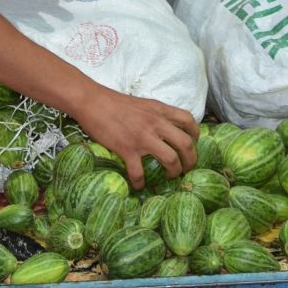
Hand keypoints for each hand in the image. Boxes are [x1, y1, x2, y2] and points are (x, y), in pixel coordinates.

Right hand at [75, 87, 198, 188]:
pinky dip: (140, 183)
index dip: (195, 135)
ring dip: (174, 172)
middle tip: (187, 168)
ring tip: (171, 177)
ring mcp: (143, 138)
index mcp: (160, 111)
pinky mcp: (127, 149)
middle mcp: (156, 124)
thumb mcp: (143, 103)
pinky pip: (139, 172)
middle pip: (186, 144)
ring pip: (171, 159)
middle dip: (191, 160)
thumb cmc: (115, 102)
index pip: (189, 121)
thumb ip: (156, 114)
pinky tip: (139, 185)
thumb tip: (165, 127)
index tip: (193, 144)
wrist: (92, 101)